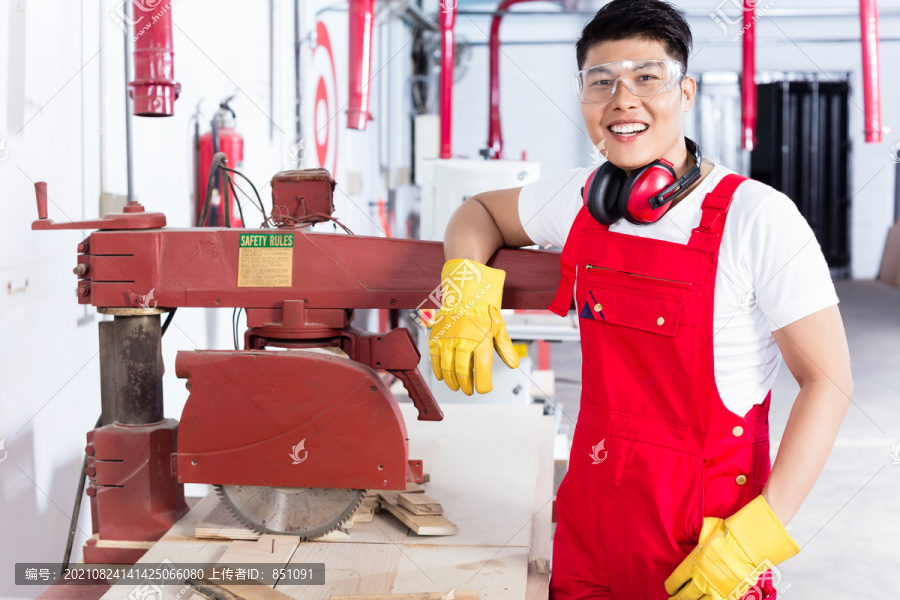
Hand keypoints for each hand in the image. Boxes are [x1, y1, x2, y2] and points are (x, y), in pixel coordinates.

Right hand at [428, 258, 518, 394]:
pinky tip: (442, 376)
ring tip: (457, 386)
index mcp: (481, 340)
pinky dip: (438, 370)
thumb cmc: (484, 307)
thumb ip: (505, 347)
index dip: (483, 384)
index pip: (482, 371)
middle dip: (466, 385)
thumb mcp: (499, 325)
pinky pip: (435, 359)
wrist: (465, 289)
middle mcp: (463, 341)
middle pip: (463, 373)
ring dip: (452, 381)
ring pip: (447, 369)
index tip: (484, 389)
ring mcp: (447, 339)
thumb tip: (513, 364)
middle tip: (469, 390)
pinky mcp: (436, 336)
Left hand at [665, 495, 799, 598]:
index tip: (669, 588)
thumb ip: (697, 534)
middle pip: (685, 594)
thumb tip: (692, 528)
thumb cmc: (727, 536)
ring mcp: (716, 589)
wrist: (748, 545)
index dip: (671, 585)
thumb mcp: (704, 530)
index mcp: (693, 564)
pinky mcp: (730, 595)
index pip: (677, 579)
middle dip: (678, 598)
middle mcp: (702, 579)